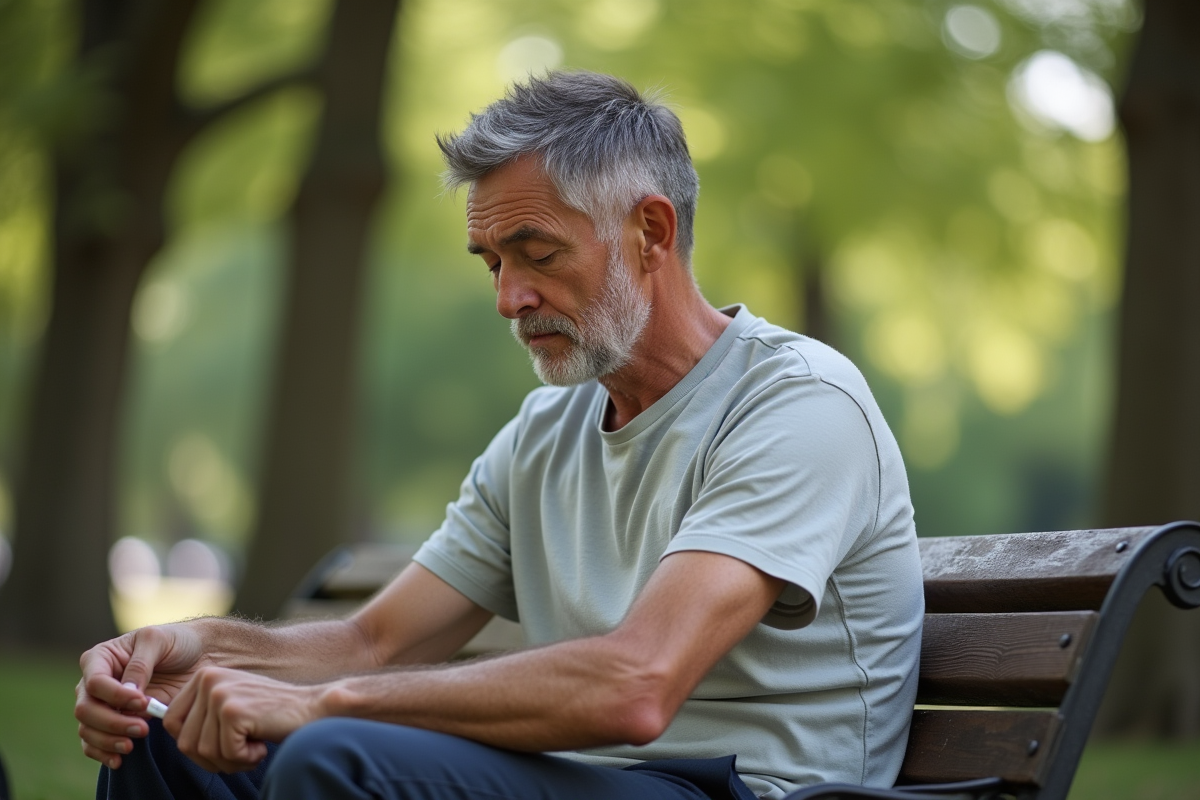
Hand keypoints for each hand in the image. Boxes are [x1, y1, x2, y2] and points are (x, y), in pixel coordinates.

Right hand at [75, 624, 207, 769]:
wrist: (199, 657)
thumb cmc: (177, 642)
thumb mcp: (159, 641)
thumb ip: (140, 664)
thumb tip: (127, 692)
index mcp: (100, 658)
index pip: (95, 683)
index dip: (115, 696)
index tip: (143, 702)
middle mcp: (95, 684)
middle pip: (86, 710)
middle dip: (112, 723)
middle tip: (142, 729)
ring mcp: (103, 705)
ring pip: (88, 730)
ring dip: (108, 741)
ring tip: (131, 746)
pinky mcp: (115, 722)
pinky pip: (94, 744)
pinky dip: (103, 753)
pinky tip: (118, 760)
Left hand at [164, 667, 321, 771]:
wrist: (312, 708)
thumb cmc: (271, 714)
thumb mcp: (229, 705)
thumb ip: (199, 714)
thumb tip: (158, 722)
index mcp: (203, 677)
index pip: (171, 723)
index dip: (194, 745)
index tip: (222, 744)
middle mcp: (207, 679)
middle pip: (184, 742)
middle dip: (212, 758)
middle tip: (242, 750)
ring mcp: (219, 693)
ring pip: (203, 751)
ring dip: (230, 761)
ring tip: (253, 746)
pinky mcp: (233, 710)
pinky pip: (225, 753)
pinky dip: (244, 759)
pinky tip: (261, 744)